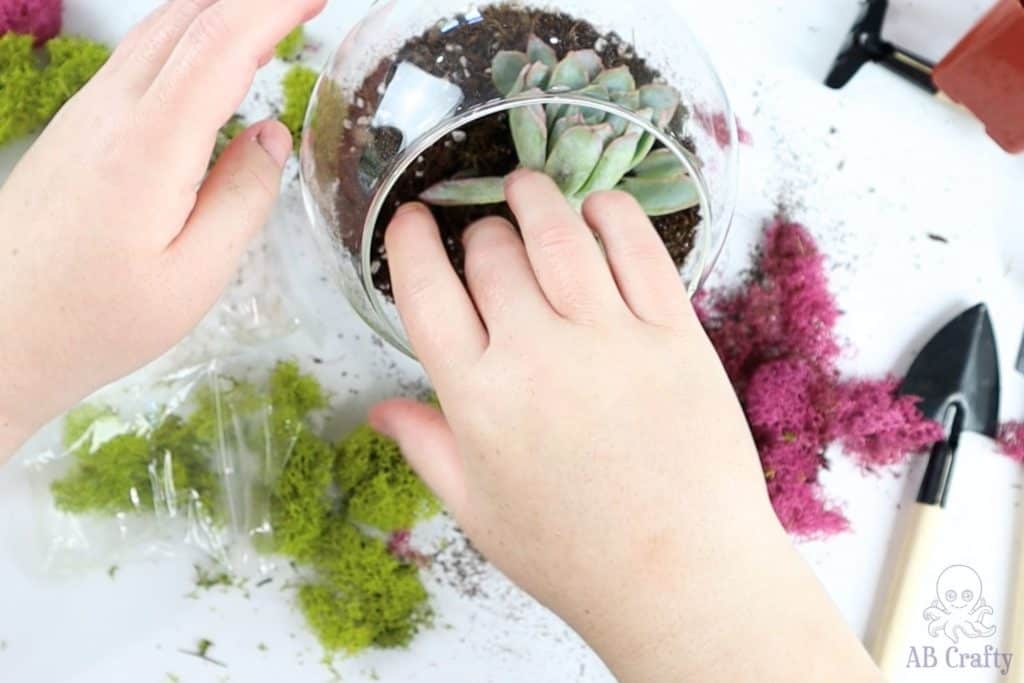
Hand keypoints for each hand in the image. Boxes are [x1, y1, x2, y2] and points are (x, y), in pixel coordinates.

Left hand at [0, 0, 324, 458]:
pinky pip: (139, 60)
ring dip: (218, 14)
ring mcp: (85, 114)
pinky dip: (187, 41)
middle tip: (305, 8)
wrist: (0, 333)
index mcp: (148, 147)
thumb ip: (241, 200)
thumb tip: (272, 137)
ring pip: (157, 32)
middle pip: (185, 18)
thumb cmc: (95, 318)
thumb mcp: (193, 278)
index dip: (273, 8)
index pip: (219, 44)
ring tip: (270, 28)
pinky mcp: (75, 128)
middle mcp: (110, 113)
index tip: (316, 0)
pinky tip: (211, 66)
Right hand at [372, 171, 880, 681]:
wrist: (682, 577)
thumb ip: (426, 448)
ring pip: (557, 233)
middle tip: (484, 239)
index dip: (408, 241)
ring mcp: (609, 338)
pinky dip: (611, 213)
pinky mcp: (674, 332)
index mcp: (477, 399)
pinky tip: (597, 210)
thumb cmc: (574, 554)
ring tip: (526, 189)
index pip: (425, 291)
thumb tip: (377, 410)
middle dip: (477, 233)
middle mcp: (536, 355)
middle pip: (490, 253)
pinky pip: (637, 247)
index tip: (409, 219)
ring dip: (534, 199)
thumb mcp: (479, 511)